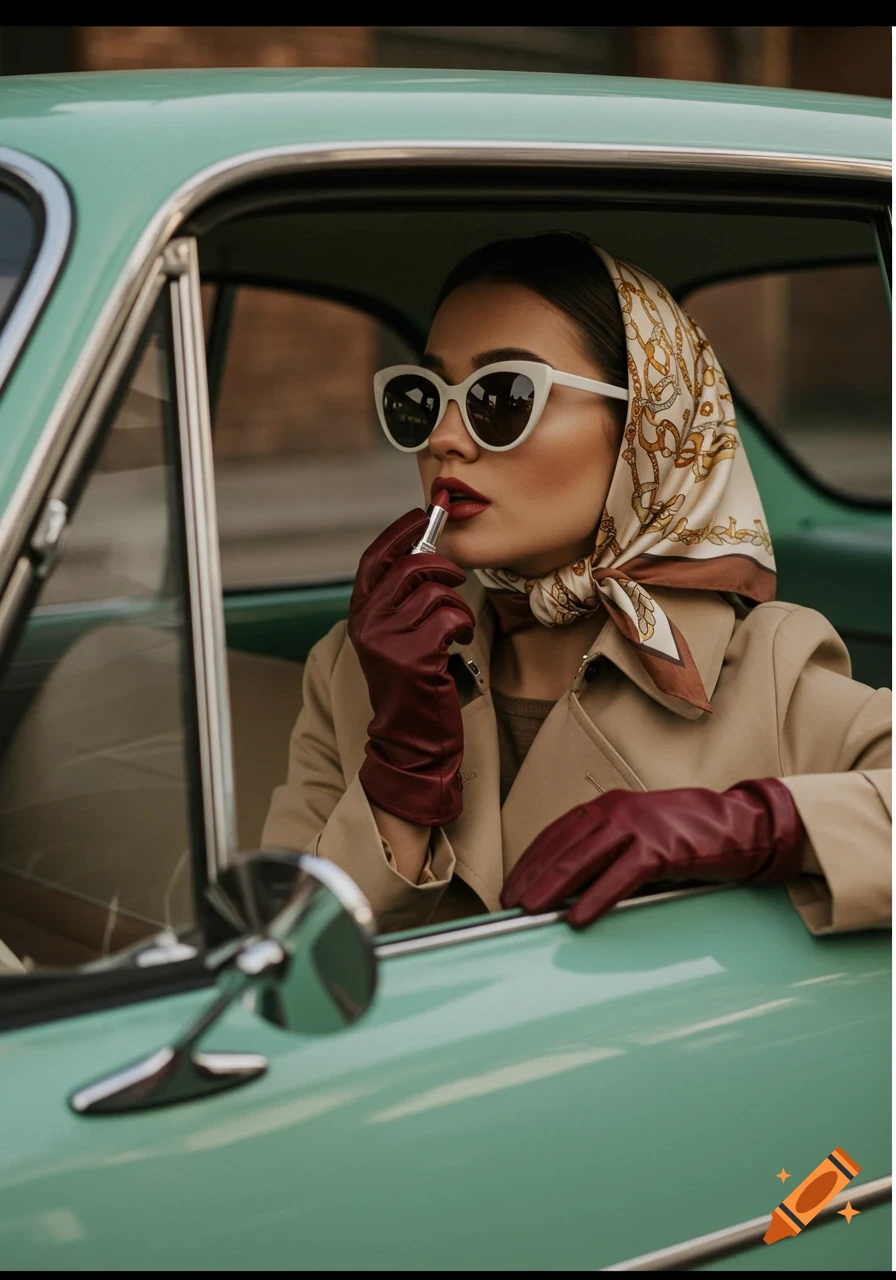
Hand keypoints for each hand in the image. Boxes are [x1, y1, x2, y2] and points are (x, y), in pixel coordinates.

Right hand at [348, 509, 475, 826]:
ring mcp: (388, 641)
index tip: (421, 516)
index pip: (374, 559)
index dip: (399, 534)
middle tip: (457, 577)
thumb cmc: (410, 684)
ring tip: (455, 626)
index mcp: (360, 615)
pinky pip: (451, 617)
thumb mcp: (394, 637)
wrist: (409, 737)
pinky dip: (463, 625)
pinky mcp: (414, 657)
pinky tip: (458, 642)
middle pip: (409, 568)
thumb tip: (425, 552)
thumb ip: (400, 601)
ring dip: (456, 605)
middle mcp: (367, 624)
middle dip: (441, 565)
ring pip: (435, 592)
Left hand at [501, 778, 804, 928]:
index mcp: (606, 807)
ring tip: (532, 911)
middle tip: (509, 904)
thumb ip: (604, 856)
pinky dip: (598, 898)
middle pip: (563, 846)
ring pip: (585, 858)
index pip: (555, 834)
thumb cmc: (684, 835)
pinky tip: (580, 918)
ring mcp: (639, 827)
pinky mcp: (663, 848)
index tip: (509, 887)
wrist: (739, 824)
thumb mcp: (636, 837)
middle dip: (532, 876)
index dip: (529, 862)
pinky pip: (623, 876)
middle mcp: (617, 811)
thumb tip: (567, 894)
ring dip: (554, 886)